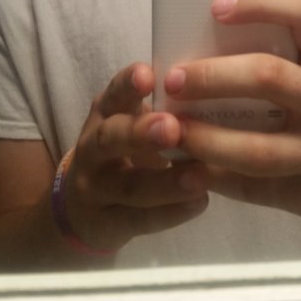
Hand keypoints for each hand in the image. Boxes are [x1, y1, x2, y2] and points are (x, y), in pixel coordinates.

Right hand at [63, 62, 209, 251]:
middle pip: (110, 138)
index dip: (127, 84)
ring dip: (165, 182)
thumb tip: (217, 87)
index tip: (148, 75)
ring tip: (199, 176)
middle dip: (140, 132)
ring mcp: (96, 189)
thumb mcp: (132, 123)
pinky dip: (171, 213)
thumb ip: (162, 107)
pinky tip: (200, 203)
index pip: (113, 94)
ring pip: (128, 186)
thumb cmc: (125, 151)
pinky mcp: (108, 224)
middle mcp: (94, 148)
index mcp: (105, 114)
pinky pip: (139, 220)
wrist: (83, 210)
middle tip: (172, 127)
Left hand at [163, 0, 300, 229]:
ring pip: (256, 148)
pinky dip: (213, 176)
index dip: (261, 3)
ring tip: (170, 130)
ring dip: (204, 138)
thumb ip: (286, 55)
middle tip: (173, 79)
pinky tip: (187, 168)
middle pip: (269, 77)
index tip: (216, 7)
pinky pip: (252, 187)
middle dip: (212, 76)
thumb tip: (204, 37)